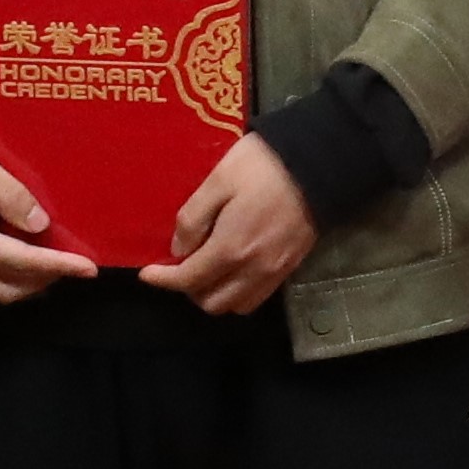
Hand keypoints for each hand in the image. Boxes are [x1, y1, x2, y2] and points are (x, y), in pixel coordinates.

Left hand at [143, 132, 317, 315]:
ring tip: (209, 270)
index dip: (162, 280)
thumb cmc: (263, 166)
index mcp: (230, 248)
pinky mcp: (292, 265)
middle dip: (189, 289)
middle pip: (211, 302)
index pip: (187, 280)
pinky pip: (259, 296)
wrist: (321, 162)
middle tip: (183, 266)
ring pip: (236, 305)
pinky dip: (240, 292)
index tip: (147, 272)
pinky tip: (236, 269)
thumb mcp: (217, 181)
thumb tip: (179, 251)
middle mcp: (253, 269)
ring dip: (216, 294)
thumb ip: (192, 219)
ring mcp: (275, 270)